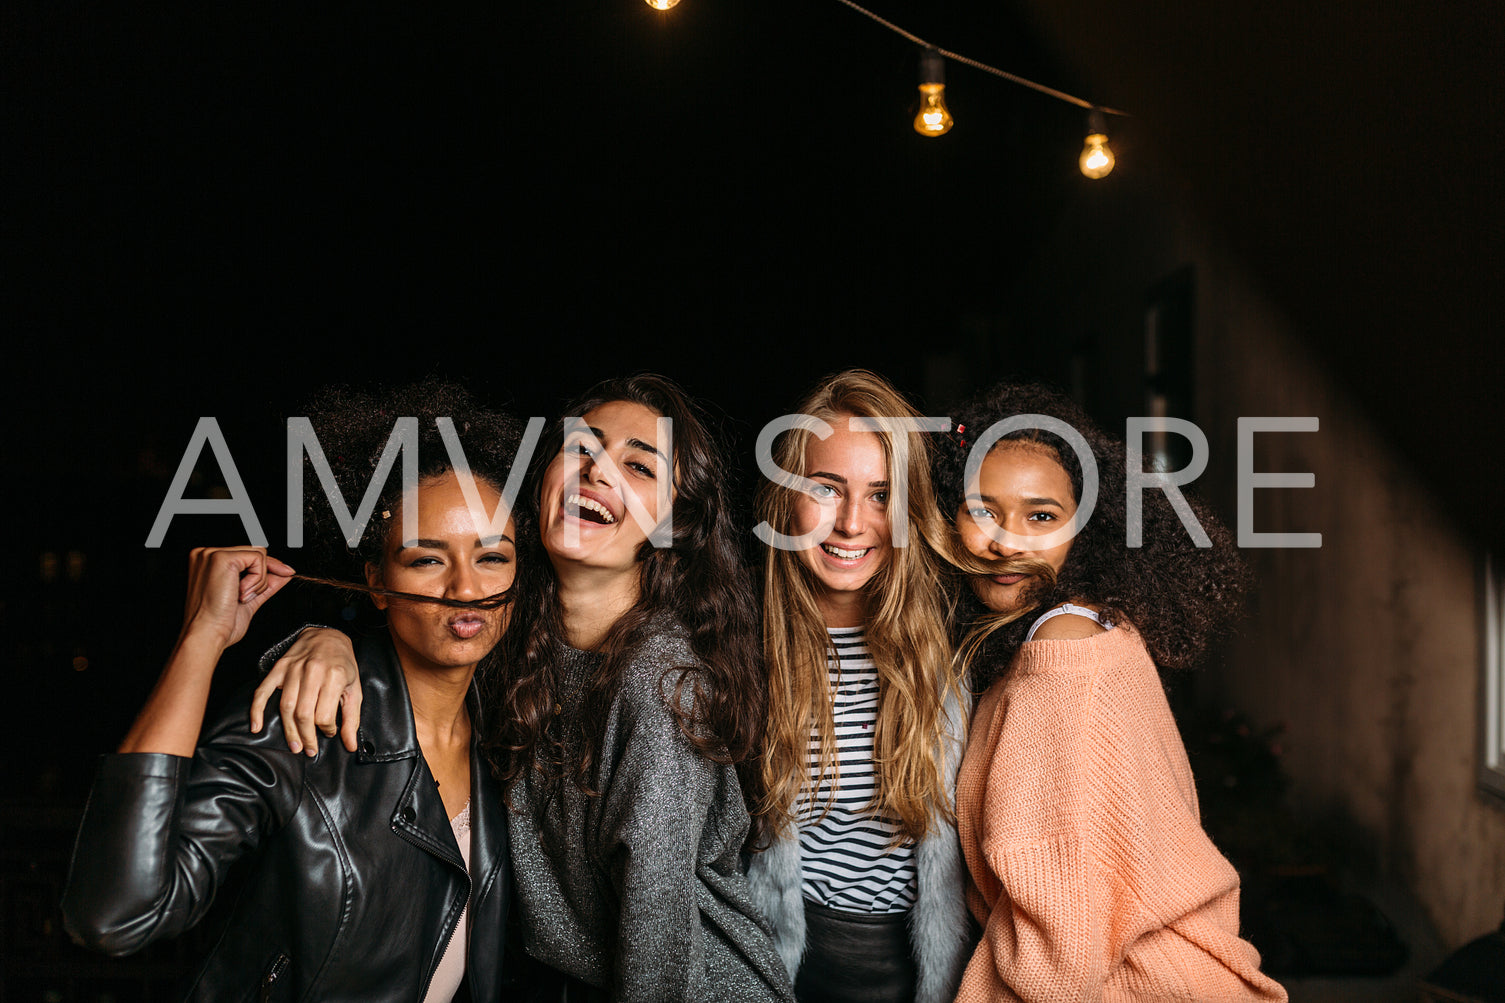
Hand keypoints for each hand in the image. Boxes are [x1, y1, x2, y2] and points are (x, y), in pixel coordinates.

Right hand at [179, 547, 294, 652]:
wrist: (207, 636)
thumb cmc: (218, 624)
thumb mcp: (248, 600)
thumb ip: (265, 584)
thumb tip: (284, 573)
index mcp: (208, 563)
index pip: (247, 555)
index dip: (267, 567)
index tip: (286, 573)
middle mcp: (207, 554)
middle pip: (255, 551)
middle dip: (264, 576)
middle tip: (250, 596)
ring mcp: (212, 554)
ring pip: (258, 554)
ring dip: (259, 581)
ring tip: (242, 597)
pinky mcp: (221, 558)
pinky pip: (258, 559)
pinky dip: (257, 580)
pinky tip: (242, 593)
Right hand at [250, 628, 361, 755]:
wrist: (327, 636)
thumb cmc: (342, 664)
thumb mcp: (354, 688)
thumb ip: (352, 718)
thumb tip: (351, 745)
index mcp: (334, 676)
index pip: (325, 714)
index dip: (327, 729)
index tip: (330, 732)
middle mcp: (312, 671)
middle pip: (304, 714)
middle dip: (306, 736)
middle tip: (308, 750)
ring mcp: (293, 669)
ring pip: (286, 707)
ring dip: (289, 730)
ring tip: (295, 745)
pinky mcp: (279, 668)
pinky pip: (263, 691)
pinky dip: (257, 710)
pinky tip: (257, 726)